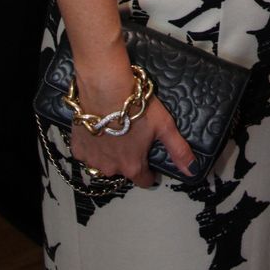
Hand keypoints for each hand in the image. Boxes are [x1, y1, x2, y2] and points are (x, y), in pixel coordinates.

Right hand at [69, 94, 192, 187]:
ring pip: (103, 164)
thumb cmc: (136, 107)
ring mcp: (92, 160)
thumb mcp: (164, 127)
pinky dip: (93, 147)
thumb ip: (178, 150)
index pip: (143, 180)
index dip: (149, 172)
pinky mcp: (77, 148)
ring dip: (109, 155)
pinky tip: (99, 132)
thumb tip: (192, 171)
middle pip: (123, 170)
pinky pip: (87, 154)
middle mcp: (111, 169)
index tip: (150, 162)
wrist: (106, 89)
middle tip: (132, 138)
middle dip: (128, 159)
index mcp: (132, 166)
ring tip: (115, 134)